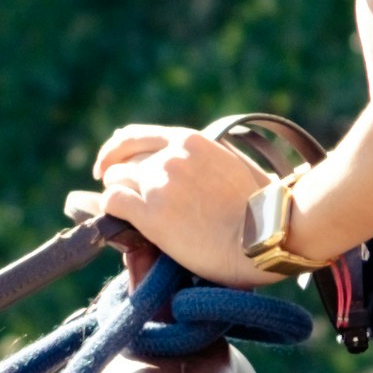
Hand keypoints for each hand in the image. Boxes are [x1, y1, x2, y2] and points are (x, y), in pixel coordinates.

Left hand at [83, 120, 273, 287]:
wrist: (265, 235)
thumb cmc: (259, 207)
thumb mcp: (232, 164)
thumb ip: (202, 158)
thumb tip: (181, 161)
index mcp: (189, 141)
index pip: (134, 136)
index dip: (115, 151)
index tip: (107, 164)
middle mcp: (170, 157)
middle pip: (123, 162)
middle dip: (120, 180)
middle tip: (124, 198)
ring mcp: (158, 184)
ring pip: (115, 182)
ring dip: (118, 196)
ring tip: (131, 216)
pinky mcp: (150, 214)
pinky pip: (113, 203)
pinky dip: (112, 212)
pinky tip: (122, 222)